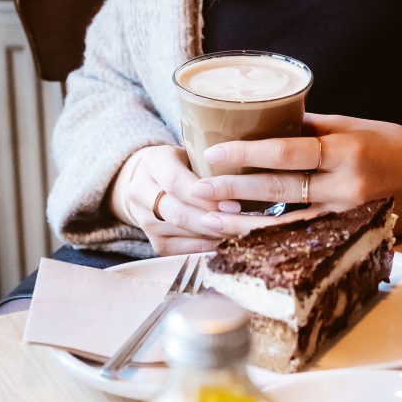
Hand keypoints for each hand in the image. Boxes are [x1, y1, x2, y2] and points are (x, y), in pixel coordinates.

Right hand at [114, 145, 309, 254]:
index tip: (235, 204)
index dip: (206, 197)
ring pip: (181, 233)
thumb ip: (215, 159)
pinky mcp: (154, 242)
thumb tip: (260, 161)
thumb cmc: (185, 162)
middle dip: (213, 220)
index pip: (177, 182)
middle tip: (243, 224)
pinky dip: (206, 247)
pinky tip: (226, 243)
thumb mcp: (193, 150)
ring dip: (213, 236)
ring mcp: (143, 219)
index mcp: (154, 162)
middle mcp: (141, 191)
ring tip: (242, 235)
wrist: (147, 179)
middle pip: (178, 212)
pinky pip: (181, 250)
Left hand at [194, 112, 401, 230]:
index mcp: (345, 152)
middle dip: (234, 190)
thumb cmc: (399, 145)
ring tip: (211, 218)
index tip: (213, 154)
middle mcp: (346, 188)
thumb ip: (312, 127)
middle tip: (198, 188)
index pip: (286, 153)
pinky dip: (274, 237)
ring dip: (246, 222)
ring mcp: (348, 217)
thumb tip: (267, 123)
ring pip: (287, 223)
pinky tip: (246, 236)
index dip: (246, 154)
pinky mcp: (351, 235)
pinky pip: (305, 238)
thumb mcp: (356, 125)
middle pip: (280, 191)